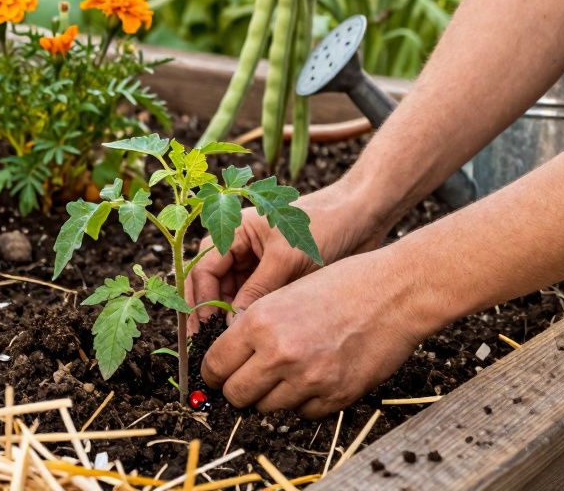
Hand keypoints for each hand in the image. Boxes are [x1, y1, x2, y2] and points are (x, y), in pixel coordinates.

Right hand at [185, 179, 389, 331]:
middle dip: (208, 313)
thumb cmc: (324, 225)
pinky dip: (248, 319)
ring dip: (226, 319)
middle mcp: (239, 248)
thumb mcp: (287, 258)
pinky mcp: (273, 280)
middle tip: (207, 344)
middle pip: (211, 285)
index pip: (204, 269)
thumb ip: (258, 290)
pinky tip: (250, 339)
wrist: (362, 218)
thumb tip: (233, 326)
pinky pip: (251, 302)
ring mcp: (255, 265)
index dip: (201, 299)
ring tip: (228, 346)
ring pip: (229, 297)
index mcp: (236, 231)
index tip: (206, 327)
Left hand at [200, 245, 443, 416]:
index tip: (217, 375)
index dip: (213, 373)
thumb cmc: (339, 286)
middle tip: (247, 380)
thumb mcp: (283, 295)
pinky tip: (314, 378)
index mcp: (260, 323)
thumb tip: (227, 359)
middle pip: (236, 395)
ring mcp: (309, 379)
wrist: (393, 293)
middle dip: (237, 390)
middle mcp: (280, 354)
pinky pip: (302, 414)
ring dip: (271, 396)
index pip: (215, 366)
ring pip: (267, 408)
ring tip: (287, 374)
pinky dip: (303, 401)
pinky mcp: (335, 396)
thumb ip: (253, 327)